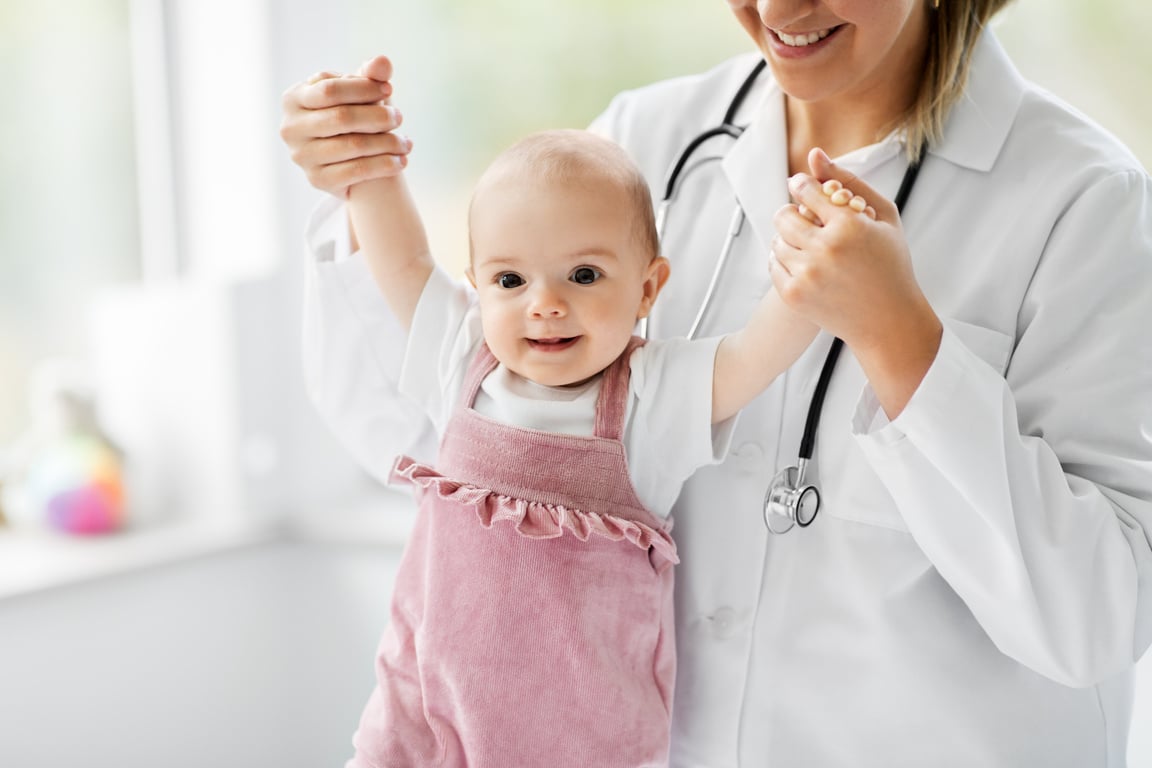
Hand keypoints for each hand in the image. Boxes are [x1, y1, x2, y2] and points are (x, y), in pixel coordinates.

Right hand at [279, 55, 410, 196]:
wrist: (345, 158)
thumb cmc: (350, 114)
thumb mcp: (357, 93)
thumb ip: (369, 76)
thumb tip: (383, 61)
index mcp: (294, 98)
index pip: (331, 89)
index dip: (363, 88)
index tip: (389, 90)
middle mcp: (290, 128)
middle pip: (342, 118)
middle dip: (377, 116)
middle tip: (399, 117)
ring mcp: (301, 156)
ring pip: (352, 146)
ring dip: (387, 143)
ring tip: (406, 142)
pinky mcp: (317, 180)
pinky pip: (356, 172)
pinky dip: (384, 165)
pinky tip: (402, 161)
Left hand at [770, 147, 941, 415]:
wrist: (887, 320)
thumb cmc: (890, 264)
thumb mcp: (883, 216)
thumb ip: (849, 180)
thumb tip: (813, 154)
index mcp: (849, 226)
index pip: (805, 191)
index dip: (802, 187)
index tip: (803, 189)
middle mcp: (825, 249)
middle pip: (783, 215)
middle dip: (791, 214)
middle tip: (803, 219)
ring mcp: (807, 275)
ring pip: (776, 241)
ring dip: (789, 239)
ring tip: (809, 244)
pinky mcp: (794, 296)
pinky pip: (773, 266)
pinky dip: (785, 262)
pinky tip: (804, 264)